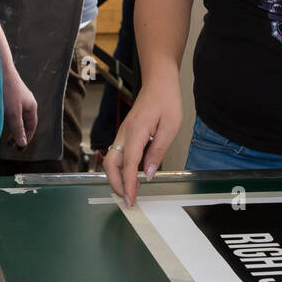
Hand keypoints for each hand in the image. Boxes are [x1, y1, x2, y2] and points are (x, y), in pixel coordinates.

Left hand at [2, 61, 37, 149]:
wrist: (1, 69)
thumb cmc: (8, 91)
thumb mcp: (13, 113)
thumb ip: (17, 128)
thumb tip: (23, 144)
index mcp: (32, 106)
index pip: (32, 126)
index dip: (27, 137)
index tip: (19, 146)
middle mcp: (28, 101)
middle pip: (26, 120)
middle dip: (19, 132)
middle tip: (10, 143)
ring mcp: (20, 96)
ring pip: (18, 114)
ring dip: (13, 124)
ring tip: (5, 133)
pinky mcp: (11, 92)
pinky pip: (12, 108)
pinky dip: (8, 116)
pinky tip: (0, 118)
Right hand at [101, 81, 181, 205]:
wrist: (158, 82)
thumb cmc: (167, 101)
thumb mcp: (170, 127)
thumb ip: (158, 151)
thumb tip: (149, 173)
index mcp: (136, 132)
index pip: (129, 164)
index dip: (129, 184)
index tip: (131, 199)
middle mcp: (125, 133)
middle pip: (110, 164)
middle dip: (116, 184)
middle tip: (128, 199)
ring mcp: (123, 133)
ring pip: (111, 160)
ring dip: (116, 178)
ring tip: (128, 191)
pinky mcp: (125, 133)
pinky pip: (117, 154)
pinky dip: (119, 168)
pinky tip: (130, 176)